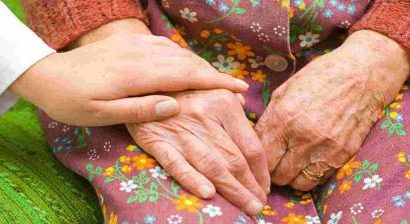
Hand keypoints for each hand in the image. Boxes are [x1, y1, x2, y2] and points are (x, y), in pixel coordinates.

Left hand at [10, 20, 247, 125]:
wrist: (46, 74)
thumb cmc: (72, 101)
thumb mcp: (101, 114)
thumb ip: (140, 109)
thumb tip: (176, 106)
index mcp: (137, 75)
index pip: (187, 76)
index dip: (216, 82)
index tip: (240, 89)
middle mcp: (141, 56)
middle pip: (188, 62)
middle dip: (215, 74)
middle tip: (236, 87)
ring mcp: (135, 47)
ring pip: (179, 53)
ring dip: (201, 65)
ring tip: (217, 80)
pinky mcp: (129, 44)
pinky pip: (164, 46)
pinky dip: (182, 55)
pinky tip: (187, 63)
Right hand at [127, 89, 270, 214]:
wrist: (140, 82)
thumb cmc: (180, 84)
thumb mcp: (209, 80)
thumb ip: (230, 95)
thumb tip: (246, 104)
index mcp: (223, 102)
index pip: (250, 145)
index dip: (261, 171)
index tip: (265, 186)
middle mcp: (205, 116)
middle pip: (234, 160)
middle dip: (250, 187)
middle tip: (259, 205)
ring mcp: (180, 130)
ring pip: (212, 166)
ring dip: (232, 191)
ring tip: (247, 207)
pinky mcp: (157, 140)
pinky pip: (177, 164)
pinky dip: (193, 180)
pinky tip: (209, 195)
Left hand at [255, 30, 409, 190]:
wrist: (360, 74)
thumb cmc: (317, 78)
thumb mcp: (282, 92)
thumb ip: (266, 121)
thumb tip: (254, 143)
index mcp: (283, 119)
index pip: (262, 158)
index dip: (259, 161)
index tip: (262, 158)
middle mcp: (302, 137)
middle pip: (278, 175)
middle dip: (274, 171)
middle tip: (276, 162)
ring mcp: (325, 148)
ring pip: (298, 183)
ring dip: (292, 176)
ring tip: (292, 163)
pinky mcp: (343, 154)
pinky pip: (320, 179)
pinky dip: (311, 174)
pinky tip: (310, 160)